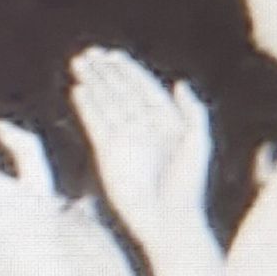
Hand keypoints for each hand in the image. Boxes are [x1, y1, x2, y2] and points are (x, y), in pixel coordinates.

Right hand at [68, 47, 212, 249]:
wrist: (168, 221)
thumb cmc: (188, 185)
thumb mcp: (198, 143)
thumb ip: (192, 112)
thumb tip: (178, 84)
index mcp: (166, 122)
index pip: (144, 89)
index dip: (128, 72)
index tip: (112, 55)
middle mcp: (143, 129)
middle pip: (121, 93)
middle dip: (105, 73)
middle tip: (88, 54)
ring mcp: (124, 141)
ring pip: (106, 105)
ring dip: (93, 84)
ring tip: (79, 65)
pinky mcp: (107, 156)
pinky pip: (95, 126)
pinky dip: (87, 108)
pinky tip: (78, 92)